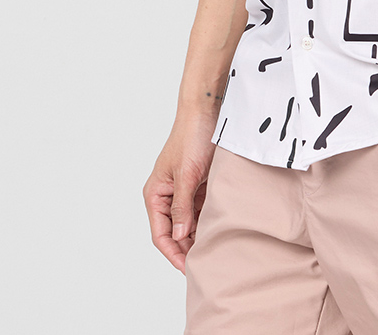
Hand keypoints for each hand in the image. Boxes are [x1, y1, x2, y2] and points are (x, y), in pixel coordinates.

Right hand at [143, 112, 218, 271]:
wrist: (209, 109)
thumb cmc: (192, 136)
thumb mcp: (187, 174)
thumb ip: (182, 206)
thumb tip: (180, 236)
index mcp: (156, 193)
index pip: (161, 235)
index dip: (174, 253)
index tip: (189, 268)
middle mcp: (167, 195)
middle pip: (176, 232)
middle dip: (188, 247)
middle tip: (207, 262)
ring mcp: (184, 190)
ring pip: (190, 223)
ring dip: (201, 234)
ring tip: (216, 249)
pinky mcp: (200, 184)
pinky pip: (202, 209)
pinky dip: (210, 220)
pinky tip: (221, 229)